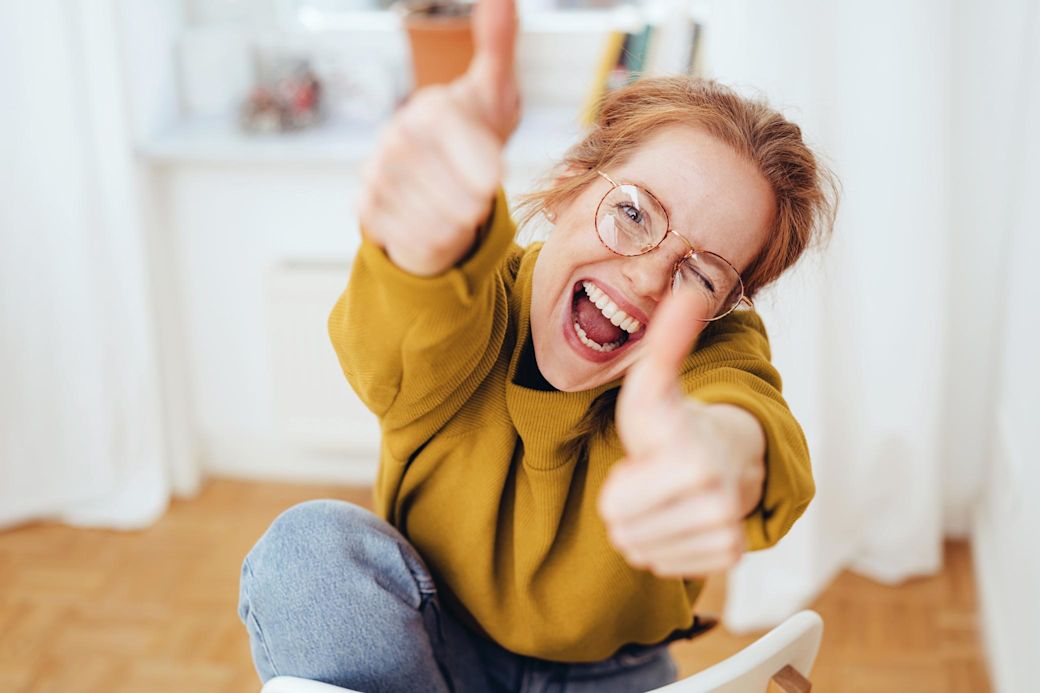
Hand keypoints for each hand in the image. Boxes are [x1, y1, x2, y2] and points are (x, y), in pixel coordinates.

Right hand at [358, 0, 520, 275]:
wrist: (441, 183)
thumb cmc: (473, 135)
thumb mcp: (494, 93)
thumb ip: (499, 46)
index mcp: (429, 110)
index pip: (449, 134)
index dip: (478, 160)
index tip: (498, 178)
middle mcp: (395, 138)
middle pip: (448, 185)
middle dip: (474, 200)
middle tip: (480, 197)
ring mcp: (377, 175)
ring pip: (434, 217)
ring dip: (459, 221)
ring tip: (461, 208)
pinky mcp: (368, 210)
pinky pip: (413, 238)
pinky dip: (437, 240)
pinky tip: (441, 223)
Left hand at [598, 289, 765, 577]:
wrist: (724, 453)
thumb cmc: (676, 421)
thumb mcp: (656, 382)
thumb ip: (666, 340)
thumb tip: (686, 289)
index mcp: (693, 463)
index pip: (614, 508)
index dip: (620, 484)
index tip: (647, 458)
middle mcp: (717, 503)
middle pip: (623, 534)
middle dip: (628, 506)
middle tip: (655, 476)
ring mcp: (726, 533)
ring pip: (640, 552)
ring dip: (643, 525)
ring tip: (665, 495)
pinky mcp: (729, 556)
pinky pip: (661, 566)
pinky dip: (662, 545)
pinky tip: (677, 515)